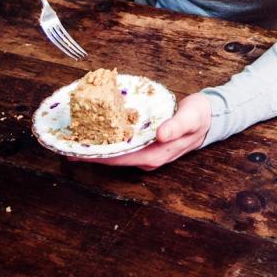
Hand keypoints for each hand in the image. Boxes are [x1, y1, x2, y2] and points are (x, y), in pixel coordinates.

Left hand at [75, 92, 212, 170]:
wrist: (209, 118)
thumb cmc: (198, 117)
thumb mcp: (189, 118)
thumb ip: (175, 126)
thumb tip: (159, 135)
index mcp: (155, 155)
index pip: (120, 158)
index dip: (98, 156)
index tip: (77, 152)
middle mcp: (148, 158)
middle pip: (114, 159)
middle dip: (92, 153)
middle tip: (67, 145)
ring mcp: (146, 153)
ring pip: (117, 154)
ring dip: (98, 148)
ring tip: (77, 139)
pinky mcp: (146, 145)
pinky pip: (123, 146)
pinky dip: (109, 140)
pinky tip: (98, 132)